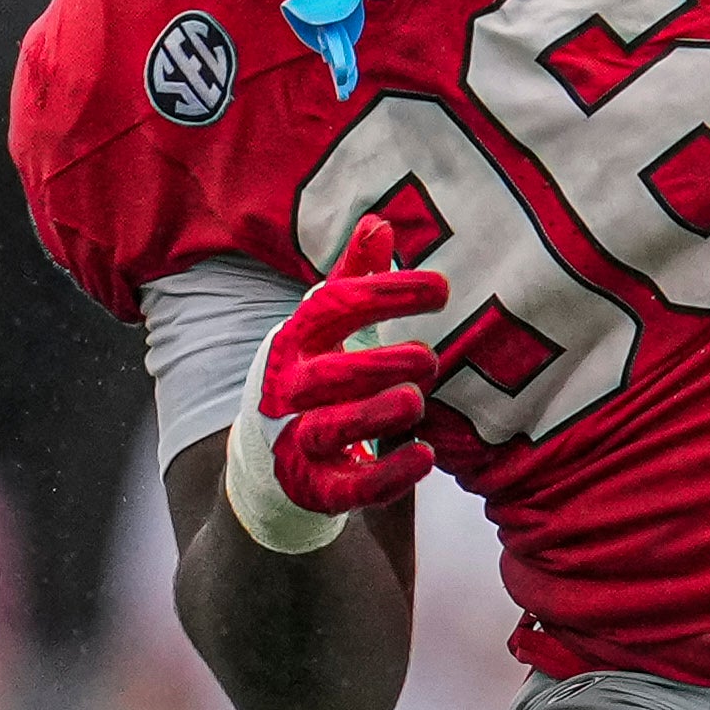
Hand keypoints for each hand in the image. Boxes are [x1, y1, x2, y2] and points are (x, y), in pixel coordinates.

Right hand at [251, 217, 445, 525]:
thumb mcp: (325, 328)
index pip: (335, 307)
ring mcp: (297, 441)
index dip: (386, 293)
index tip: (441, 289)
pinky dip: (387, 475)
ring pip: (332, 428)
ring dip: (376, 415)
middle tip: (428, 357)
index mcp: (297, 341)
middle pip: (332, 374)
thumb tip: (378, 222)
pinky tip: (425, 457)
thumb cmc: (313, 376)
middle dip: (382, 363)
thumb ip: (353, 280)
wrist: (268, 459)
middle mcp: (290, 390)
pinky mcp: (313, 487)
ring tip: (414, 400)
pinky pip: (349, 486)